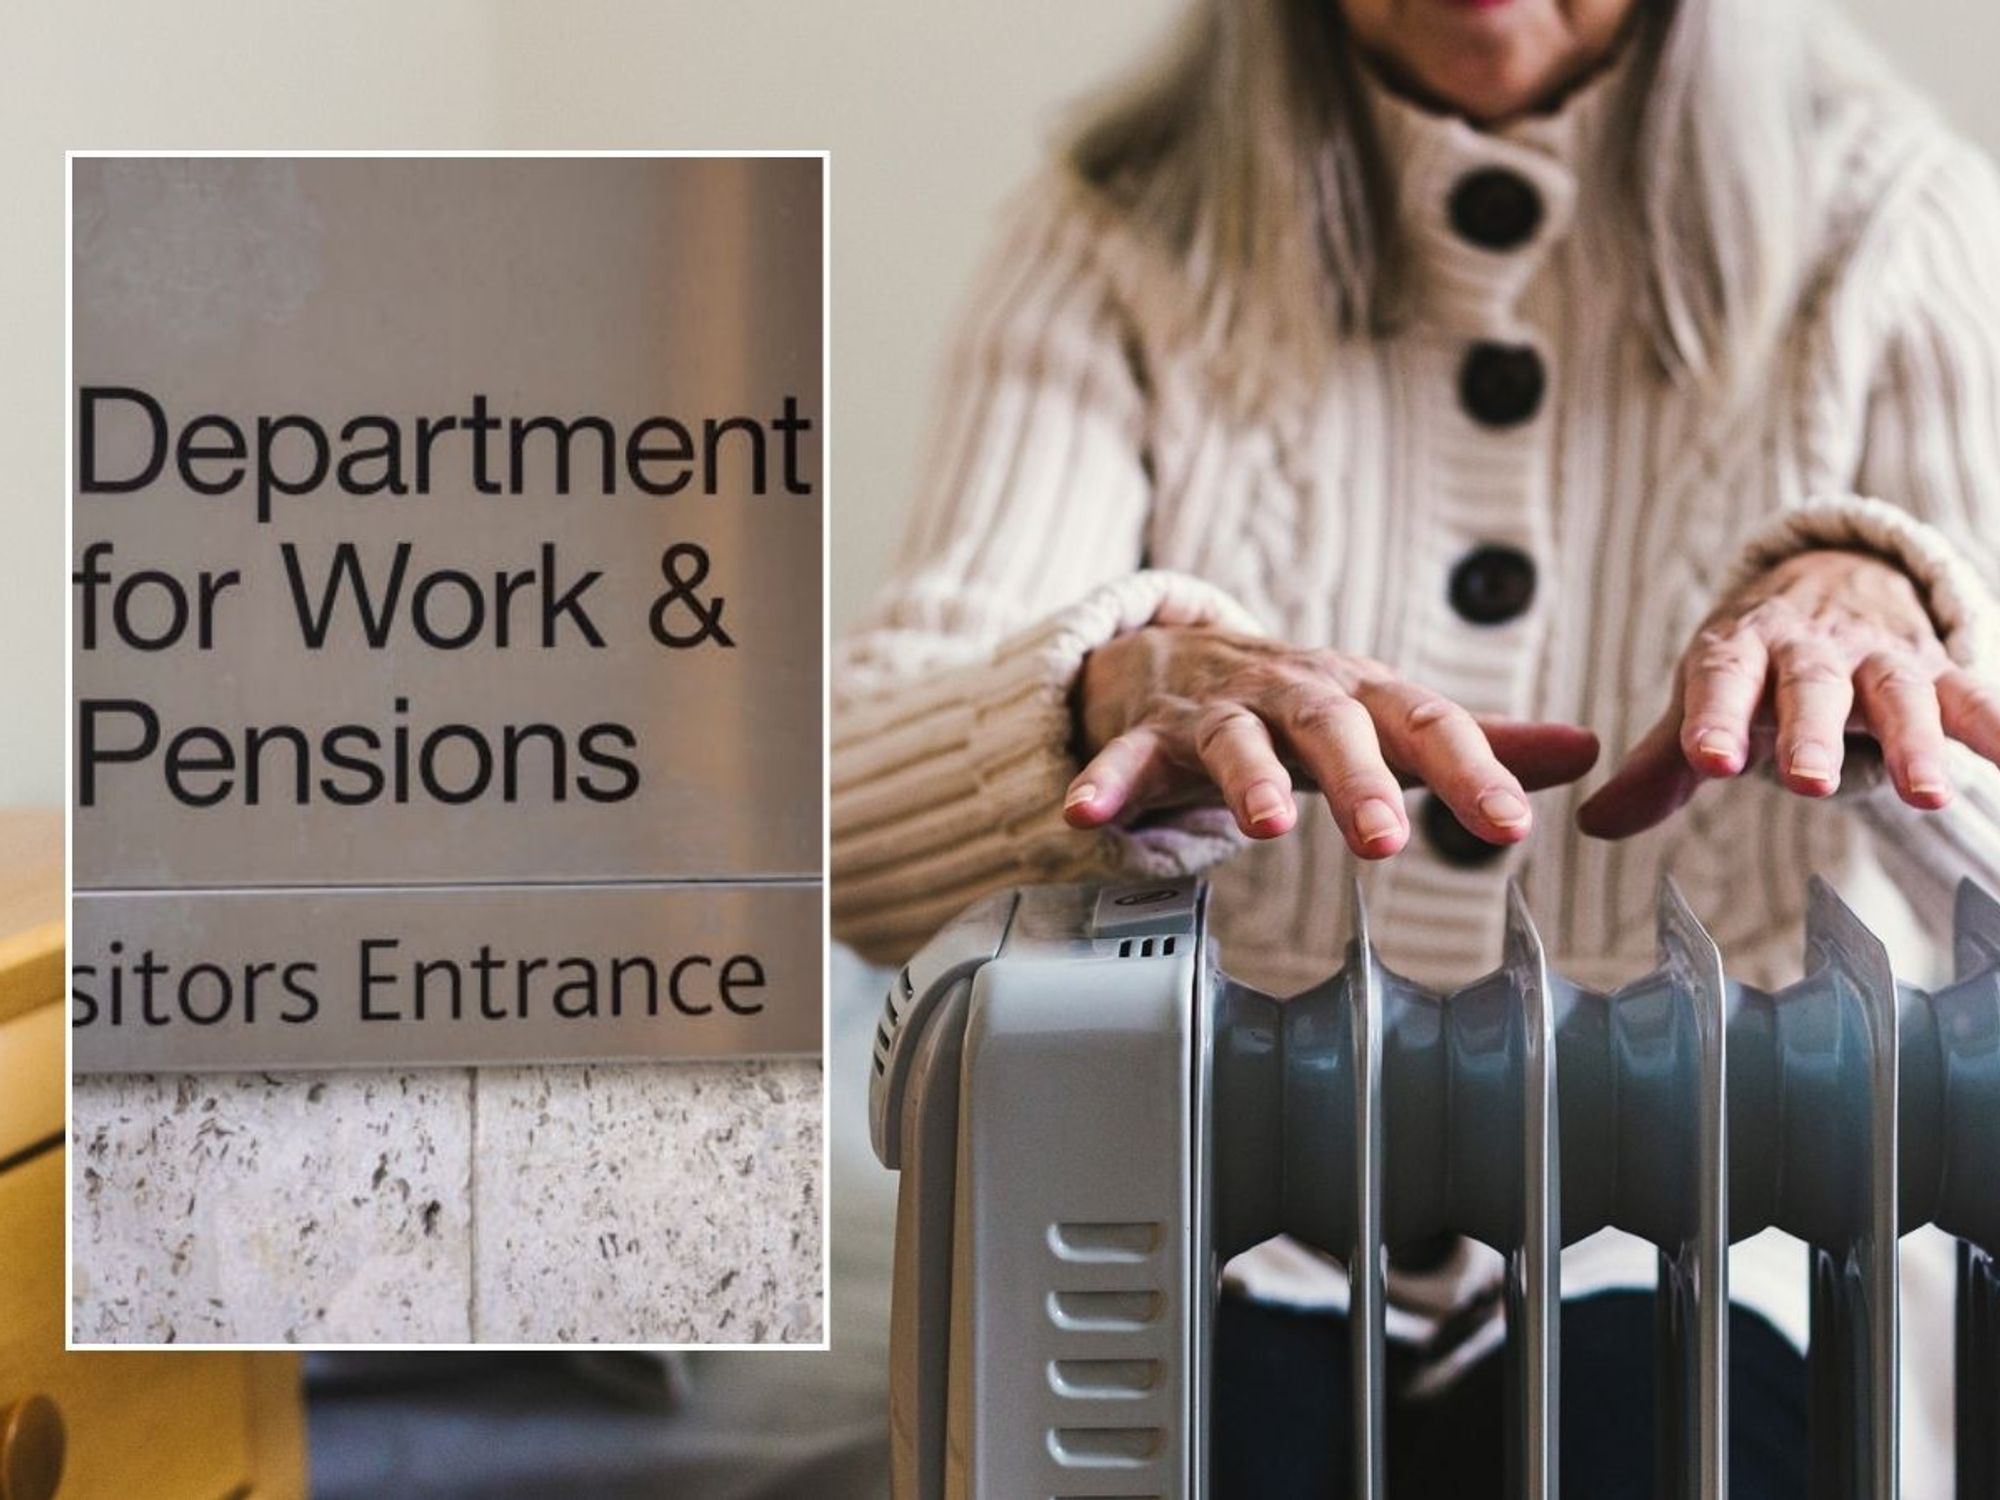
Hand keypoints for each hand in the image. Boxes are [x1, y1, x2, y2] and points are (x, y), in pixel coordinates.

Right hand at [1063, 626, 1600, 856]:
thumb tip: (1585, 751)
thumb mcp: (1386, 715)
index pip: (1426, 724)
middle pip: (1330, 725)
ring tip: (1261, 828)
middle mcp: (1293, 694)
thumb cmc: (1300, 703)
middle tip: (1385, 839)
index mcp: (1361, 693)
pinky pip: (1125, 758)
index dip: (1470, 773)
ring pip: (1233, 738)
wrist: (1179, 654)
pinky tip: (1090, 816)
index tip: (1508, 826)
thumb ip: (1474, 742)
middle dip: (1360, 778)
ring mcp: (1218, 711)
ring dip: (1246, 779)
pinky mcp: (1149, 733)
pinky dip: (1108, 783)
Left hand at [1578, 549, 1999, 838]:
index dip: (1714, 717)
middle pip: (1812, 688)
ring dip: (1916, 745)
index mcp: (1741, 650)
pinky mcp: (1939, 672)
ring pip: (1899, 696)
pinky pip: (1978, 702)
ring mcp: (1880, 658)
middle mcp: (1812, 649)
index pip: (1722, 678)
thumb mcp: (1703, 696)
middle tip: (1808, 783)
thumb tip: (1594, 825)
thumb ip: (1659, 765)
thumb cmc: (1755, 660)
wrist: (1830, 579)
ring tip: (1927, 797)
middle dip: (1812, 733)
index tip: (1709, 760)